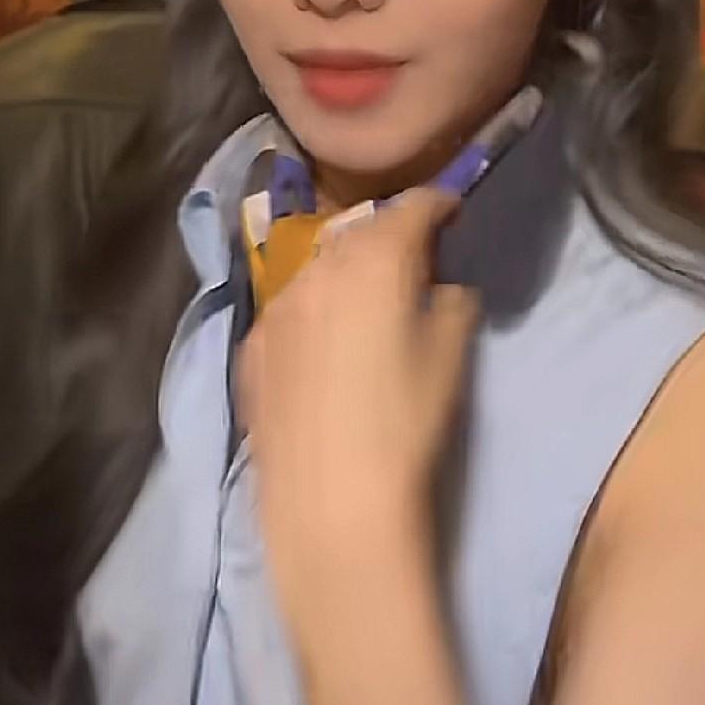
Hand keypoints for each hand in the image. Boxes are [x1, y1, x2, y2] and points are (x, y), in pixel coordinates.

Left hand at [239, 189, 477, 624]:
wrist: (329, 500)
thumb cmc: (404, 425)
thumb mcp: (450, 359)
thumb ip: (451, 305)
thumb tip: (440, 289)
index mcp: (374, 261)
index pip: (411, 209)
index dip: (437, 205)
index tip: (453, 212)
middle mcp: (317, 270)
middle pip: (358, 234)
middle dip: (387, 238)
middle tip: (414, 260)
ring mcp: (275, 309)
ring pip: (317, 271)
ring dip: (345, 274)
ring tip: (367, 302)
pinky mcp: (251, 350)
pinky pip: (290, 313)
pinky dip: (313, 314)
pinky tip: (326, 347)